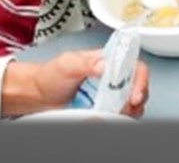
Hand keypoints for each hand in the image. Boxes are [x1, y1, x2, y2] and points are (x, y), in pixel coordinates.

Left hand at [22, 50, 149, 117]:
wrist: (38, 95)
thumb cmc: (50, 75)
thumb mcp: (66, 63)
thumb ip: (86, 62)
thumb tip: (105, 65)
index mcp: (106, 61)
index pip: (134, 65)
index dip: (139, 79)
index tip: (134, 94)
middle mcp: (112, 77)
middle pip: (138, 86)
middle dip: (137, 98)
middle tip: (127, 106)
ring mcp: (110, 94)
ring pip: (133, 103)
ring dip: (130, 110)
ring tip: (117, 112)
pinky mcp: (105, 109)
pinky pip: (121, 115)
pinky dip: (121, 118)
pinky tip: (111, 117)